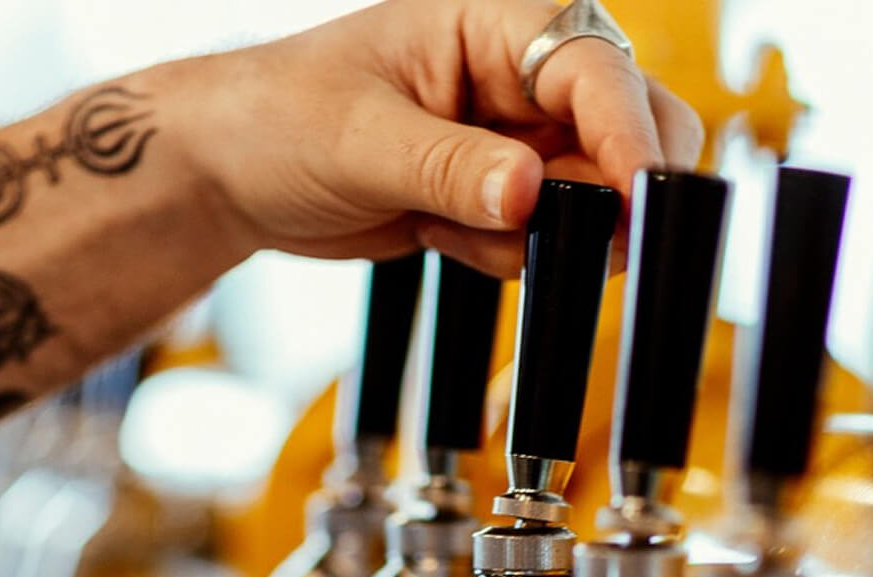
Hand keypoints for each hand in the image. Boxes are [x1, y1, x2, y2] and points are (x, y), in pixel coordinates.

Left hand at [196, 0, 703, 275]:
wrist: (237, 173)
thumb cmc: (281, 119)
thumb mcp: (362, 143)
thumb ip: (450, 169)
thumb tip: (528, 194)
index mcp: (495, 22)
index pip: (595, 69)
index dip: (627, 135)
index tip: (634, 201)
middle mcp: (520, 74)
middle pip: (626, 130)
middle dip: (601, 196)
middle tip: (548, 235)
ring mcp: (515, 138)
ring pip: (589, 200)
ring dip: (533, 238)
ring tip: (444, 225)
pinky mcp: (499, 195)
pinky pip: (542, 240)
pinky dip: (502, 257)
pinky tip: (439, 237)